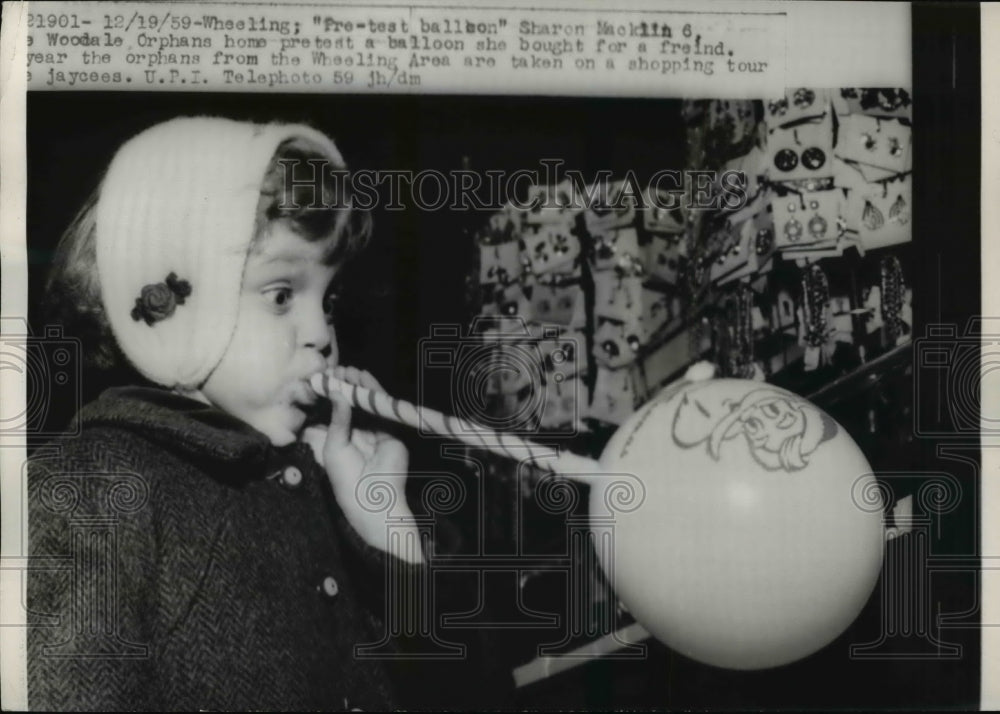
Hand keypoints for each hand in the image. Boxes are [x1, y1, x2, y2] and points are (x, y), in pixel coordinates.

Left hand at [303, 366, 408, 495]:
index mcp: (342, 439)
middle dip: (347, 387)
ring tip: (351, 371)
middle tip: (339, 370)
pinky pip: (383, 409)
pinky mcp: (391, 432)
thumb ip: (338, 419)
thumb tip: (337, 392)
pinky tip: (366, 380)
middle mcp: (359, 433)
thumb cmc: (346, 477)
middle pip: (354, 405)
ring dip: (360, 387)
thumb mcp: (335, 446)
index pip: (337, 411)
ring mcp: (376, 432)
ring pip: (368, 404)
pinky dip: (375, 394)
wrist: (372, 498)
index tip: (326, 378)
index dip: (333, 394)